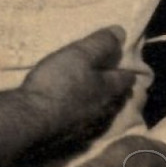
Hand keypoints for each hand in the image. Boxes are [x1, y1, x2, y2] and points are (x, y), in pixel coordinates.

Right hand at [20, 27, 134, 156]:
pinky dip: (85, 116)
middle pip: (115, 99)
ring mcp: (86, 124)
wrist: (32, 119)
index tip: (133, 73)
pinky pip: (84, 122)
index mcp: (106, 88)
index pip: (123, 80)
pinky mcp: (70, 134)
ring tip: (101, 99)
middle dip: (118, 91)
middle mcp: (101, 108)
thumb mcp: (78, 55)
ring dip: (103, 105)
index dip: (128, 74)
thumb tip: (122, 32)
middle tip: (120, 86)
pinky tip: (78, 115)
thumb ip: (99, 44)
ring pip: (101, 112)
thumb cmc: (57, 82)